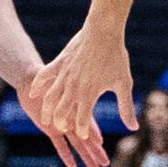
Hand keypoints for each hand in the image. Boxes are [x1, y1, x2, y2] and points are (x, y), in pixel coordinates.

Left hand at [16, 76, 107, 166]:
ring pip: (76, 145)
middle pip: (86, 139)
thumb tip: (81, 88)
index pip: (88, 125)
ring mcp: (62, 126)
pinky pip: (60, 145)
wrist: (31, 82)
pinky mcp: (51, 130)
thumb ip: (70, 89)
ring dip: (85, 156)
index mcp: (77, 108)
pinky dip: (66, 155)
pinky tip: (73, 166)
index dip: (94, 135)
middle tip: (106, 163)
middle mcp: (72, 119)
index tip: (103, 145)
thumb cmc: (48, 77)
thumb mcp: (61, 82)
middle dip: (96, 151)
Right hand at [27, 24, 137, 144]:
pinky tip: (34, 94)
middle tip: (63, 128)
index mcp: (89, 94)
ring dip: (47, 110)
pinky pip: (44, 77)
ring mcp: (64, 75)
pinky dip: (38, 87)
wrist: (103, 31)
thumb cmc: (116, 58)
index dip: (83, 132)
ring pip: (49, 98)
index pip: (82, 121)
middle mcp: (74, 87)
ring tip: (46, 118)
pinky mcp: (59, 63)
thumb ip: (126, 108)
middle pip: (61, 113)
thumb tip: (133, 128)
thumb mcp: (124, 84)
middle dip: (61, 124)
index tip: (85, 135)